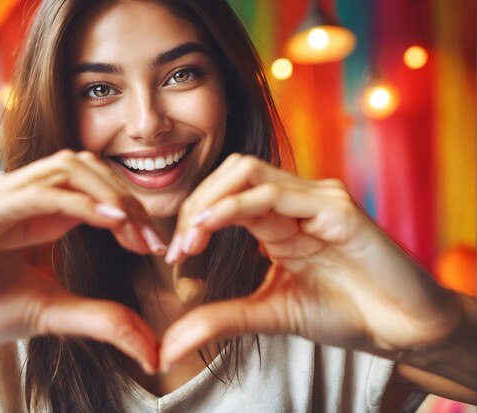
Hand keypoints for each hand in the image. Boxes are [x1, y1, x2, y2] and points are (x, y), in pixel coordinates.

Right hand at [0, 150, 163, 372]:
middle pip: (88, 168)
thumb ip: (101, 318)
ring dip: (106, 193)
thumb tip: (151, 349)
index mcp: (45, 213)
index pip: (98, 189)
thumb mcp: (52, 313)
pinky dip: (75, 200)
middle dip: (127, 198)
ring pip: (66, 168)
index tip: (156, 247)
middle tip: (151, 241)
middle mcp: (25, 196)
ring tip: (132, 229)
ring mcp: (1, 197)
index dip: (132, 210)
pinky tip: (107, 220)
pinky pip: (34, 192)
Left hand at [160, 154, 459, 369]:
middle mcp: (296, 201)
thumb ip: (222, 318)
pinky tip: (212, 227)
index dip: (194, 216)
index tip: (173, 255)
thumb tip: (171, 344)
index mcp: (279, 219)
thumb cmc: (342, 313)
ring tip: (191, 236)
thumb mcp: (269, 314)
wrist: (399, 330)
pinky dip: (237, 207)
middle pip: (233, 172)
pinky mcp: (337, 210)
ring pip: (249, 172)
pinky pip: (278, 196)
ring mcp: (317, 200)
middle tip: (179, 244)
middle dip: (197, 201)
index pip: (226, 195)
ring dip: (211, 200)